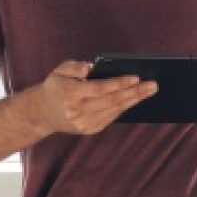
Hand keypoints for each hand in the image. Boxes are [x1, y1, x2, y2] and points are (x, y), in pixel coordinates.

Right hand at [31, 60, 156, 135]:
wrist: (43, 113)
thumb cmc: (56, 87)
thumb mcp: (59, 71)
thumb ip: (74, 67)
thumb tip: (90, 67)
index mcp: (70, 93)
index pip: (99, 88)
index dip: (119, 83)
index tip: (136, 77)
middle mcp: (77, 110)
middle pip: (111, 100)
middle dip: (134, 92)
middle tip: (152, 85)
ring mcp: (84, 123)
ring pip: (114, 110)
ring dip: (133, 100)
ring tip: (149, 91)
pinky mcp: (89, 129)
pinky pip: (111, 117)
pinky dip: (124, 107)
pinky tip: (135, 99)